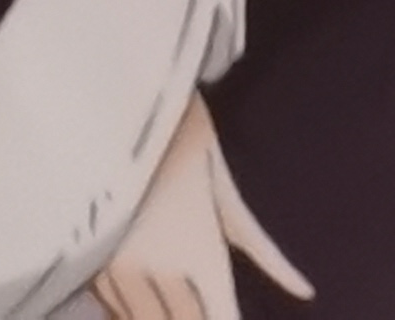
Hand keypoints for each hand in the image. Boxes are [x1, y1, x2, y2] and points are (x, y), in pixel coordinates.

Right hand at [96, 99, 312, 319]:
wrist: (112, 98)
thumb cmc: (182, 135)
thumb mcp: (227, 191)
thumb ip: (264, 251)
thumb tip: (307, 292)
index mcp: (201, 258)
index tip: (233, 319)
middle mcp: (159, 276)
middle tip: (209, 303)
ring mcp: (118, 273)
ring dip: (163, 316)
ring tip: (178, 298)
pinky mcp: (87, 262)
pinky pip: (115, 308)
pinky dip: (133, 311)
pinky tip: (146, 300)